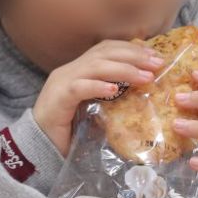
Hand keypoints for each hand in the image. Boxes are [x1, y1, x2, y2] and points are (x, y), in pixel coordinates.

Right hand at [33, 41, 163, 155]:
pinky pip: (79, 87)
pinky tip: (115, 90)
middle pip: (104, 53)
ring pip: (95, 67)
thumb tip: (143, 95)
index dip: (132, 50)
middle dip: (133, 56)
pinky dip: (98, 86)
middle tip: (157, 64)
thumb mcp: (96, 111)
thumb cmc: (70, 133)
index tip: (155, 58)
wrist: (40, 148)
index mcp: (79, 70)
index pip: (107, 49)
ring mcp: (62, 82)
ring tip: (145, 77)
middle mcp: (70, 70)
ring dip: (123, 70)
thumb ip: (113, 100)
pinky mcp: (58, 99)